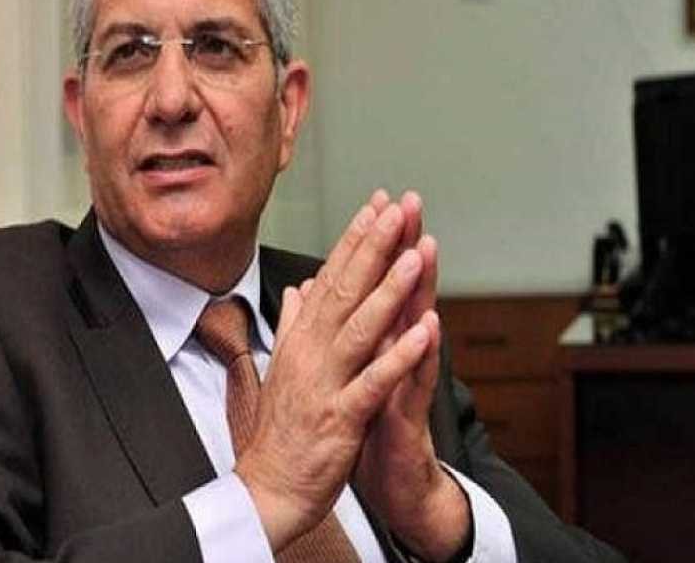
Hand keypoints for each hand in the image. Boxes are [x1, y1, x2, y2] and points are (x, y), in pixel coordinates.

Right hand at [234, 191, 437, 550]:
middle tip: (397, 208)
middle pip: (344, 291)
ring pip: (359, 328)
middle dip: (372, 247)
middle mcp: (310, 354)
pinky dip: (400, 355)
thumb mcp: (283, 369)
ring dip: (388, 290)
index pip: (330, 279)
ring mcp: (325, 384)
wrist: (268, 488)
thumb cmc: (282, 432)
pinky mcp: (341, 417)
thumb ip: (293, 325)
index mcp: (301, 342)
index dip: (354, 241)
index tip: (376, 206)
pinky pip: (374, 381)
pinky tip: (425, 330)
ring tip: (414, 254)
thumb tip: (298, 289)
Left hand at [355, 213, 470, 560]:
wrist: (391, 485)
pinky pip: (415, 380)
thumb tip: (329, 294)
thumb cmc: (370, 426)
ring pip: (416, 328)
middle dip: (404, 247)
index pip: (376, 285)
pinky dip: (421, 353)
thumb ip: (349, 331)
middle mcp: (396, 354)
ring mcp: (406, 381)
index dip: (375, 244)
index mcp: (375, 342)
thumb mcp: (353, 372)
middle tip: (411, 203)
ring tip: (425, 247)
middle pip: (401, 292)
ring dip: (422, 288)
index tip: (376, 201)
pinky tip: (430, 325)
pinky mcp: (409, 414)